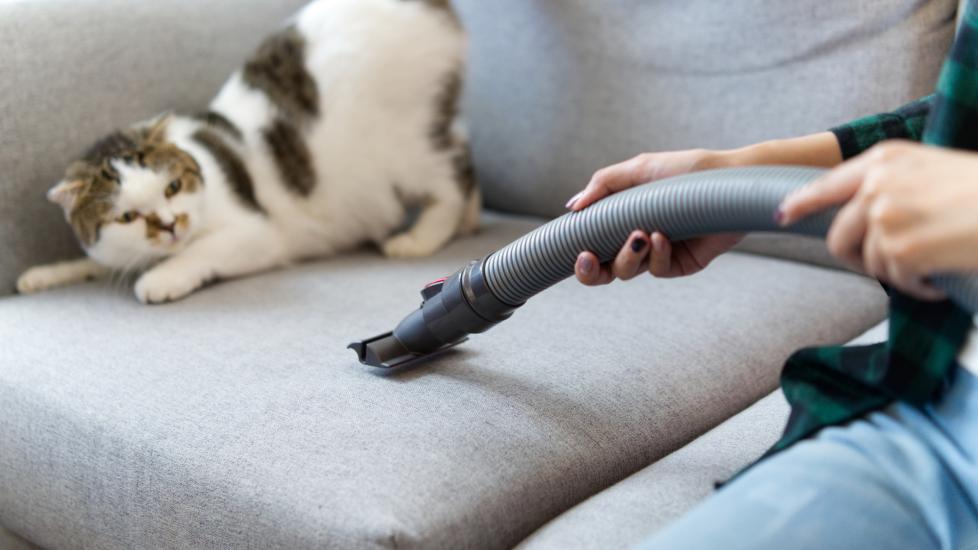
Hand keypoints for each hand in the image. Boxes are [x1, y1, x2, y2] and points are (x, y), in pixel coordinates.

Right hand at [568, 149, 745, 284]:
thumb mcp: (639, 168)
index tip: (579, 250)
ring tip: (640, 234)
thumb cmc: (687, 170)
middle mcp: (637, 240)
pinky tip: (663, 236)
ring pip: (627, 272)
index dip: (581, 257)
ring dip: (626, 256)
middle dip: (591, 272)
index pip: (592, 247)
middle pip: (604, 272)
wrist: (730, 180)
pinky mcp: (682, 264)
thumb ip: (603, 184)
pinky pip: (658, 270)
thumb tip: (572, 207)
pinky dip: (657, 255)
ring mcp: (659, 254)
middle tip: (589, 258)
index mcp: (622, 220)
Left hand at [778, 141, 977, 300]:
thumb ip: (892, 185)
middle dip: (859, 258)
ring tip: (932, 264)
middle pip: (838, 235)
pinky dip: (917, 288)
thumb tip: (864, 217)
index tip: (784, 215)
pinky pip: (893, 281)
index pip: (826, 183)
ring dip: (899, 273)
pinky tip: (939, 279)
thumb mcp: (932, 172)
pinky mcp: (900, 248)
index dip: (802, 203)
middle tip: (894, 265)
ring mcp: (886, 215)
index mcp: (885, 158)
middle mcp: (877, 182)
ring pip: (868, 262)